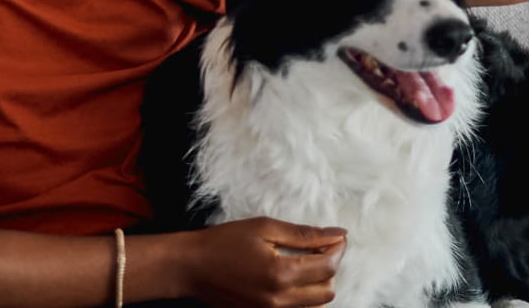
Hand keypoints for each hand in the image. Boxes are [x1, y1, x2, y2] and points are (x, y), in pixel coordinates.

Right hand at [181, 217, 344, 307]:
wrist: (191, 267)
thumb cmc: (223, 242)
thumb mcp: (264, 228)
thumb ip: (304, 234)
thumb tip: (338, 234)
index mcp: (280, 274)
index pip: (328, 266)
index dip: (338, 249)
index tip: (336, 236)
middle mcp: (279, 300)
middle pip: (327, 290)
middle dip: (330, 267)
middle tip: (319, 248)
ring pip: (317, 305)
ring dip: (319, 284)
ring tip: (305, 263)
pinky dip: (304, 297)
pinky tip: (293, 278)